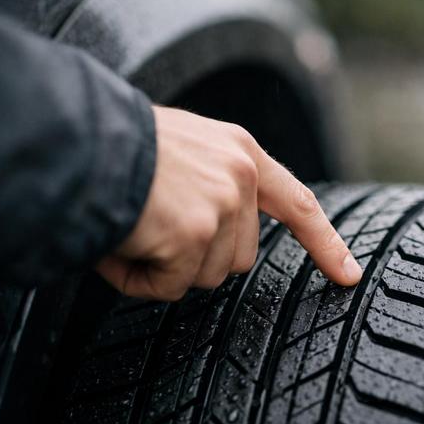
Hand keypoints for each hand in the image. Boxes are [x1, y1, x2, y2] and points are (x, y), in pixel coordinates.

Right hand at [96, 106, 362, 300]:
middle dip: (196, 257)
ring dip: (167, 267)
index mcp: (240, 152)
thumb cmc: (116, 146)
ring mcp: (220, 205)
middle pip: (238, 257)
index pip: (297, 202)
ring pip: (205, 275)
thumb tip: (221, 240)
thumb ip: (216, 184)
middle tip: (152, 228)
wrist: (74, 137)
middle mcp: (240, 176)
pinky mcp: (193, 234)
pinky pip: (170, 286)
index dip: (324, 242)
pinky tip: (121, 245)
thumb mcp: (184, 149)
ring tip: (133, 230)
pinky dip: (141, 279)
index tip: (348, 274)